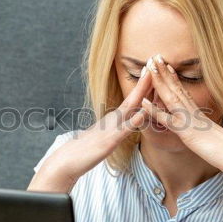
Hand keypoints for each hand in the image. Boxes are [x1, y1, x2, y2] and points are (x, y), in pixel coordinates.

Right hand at [28, 66, 152, 192]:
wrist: (67, 160)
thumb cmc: (85, 151)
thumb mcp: (105, 138)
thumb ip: (115, 131)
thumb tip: (124, 126)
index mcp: (113, 120)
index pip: (132, 100)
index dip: (143, 85)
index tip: (152, 70)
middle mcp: (113, 120)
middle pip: (133, 97)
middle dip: (145, 80)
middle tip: (155, 61)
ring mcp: (110, 129)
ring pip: (129, 108)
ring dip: (141, 92)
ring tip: (151, 76)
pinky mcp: (109, 142)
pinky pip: (124, 130)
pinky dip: (134, 120)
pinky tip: (142, 112)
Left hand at [141, 53, 222, 175]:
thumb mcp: (213, 137)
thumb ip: (206, 130)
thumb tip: (205, 129)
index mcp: (198, 113)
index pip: (183, 92)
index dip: (173, 78)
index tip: (165, 65)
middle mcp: (193, 112)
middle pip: (176, 88)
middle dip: (163, 72)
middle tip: (154, 56)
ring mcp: (189, 120)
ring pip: (171, 96)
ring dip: (159, 81)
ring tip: (149, 65)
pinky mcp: (186, 132)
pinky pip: (167, 119)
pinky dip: (155, 110)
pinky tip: (143, 101)